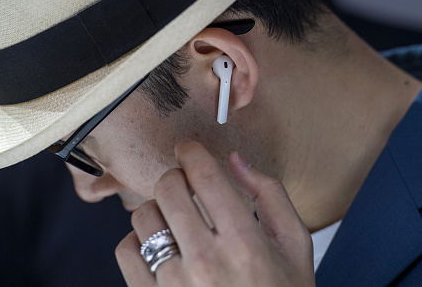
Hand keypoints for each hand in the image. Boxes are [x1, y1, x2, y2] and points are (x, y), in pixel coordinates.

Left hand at [115, 139, 313, 285]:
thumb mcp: (295, 246)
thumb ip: (270, 195)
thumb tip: (235, 160)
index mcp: (245, 242)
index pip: (204, 175)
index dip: (191, 152)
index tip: (188, 149)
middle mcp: (206, 262)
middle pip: (168, 188)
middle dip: (176, 178)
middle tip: (186, 188)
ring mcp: (173, 285)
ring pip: (144, 215)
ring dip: (159, 211)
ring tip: (178, 225)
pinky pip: (126, 250)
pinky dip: (139, 241)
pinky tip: (161, 248)